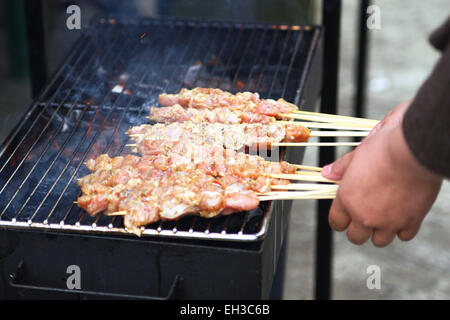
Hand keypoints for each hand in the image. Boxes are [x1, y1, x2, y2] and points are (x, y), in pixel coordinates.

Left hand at [322, 102, 442, 246]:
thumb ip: (341, 168)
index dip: (339, 221)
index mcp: (348, 198)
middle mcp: (365, 214)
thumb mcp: (356, 154)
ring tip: (384, 218)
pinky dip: (403, 228)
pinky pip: (404, 236)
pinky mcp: (410, 221)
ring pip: (379, 241)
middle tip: (364, 220)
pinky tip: (403, 216)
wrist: (413, 151)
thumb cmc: (385, 148)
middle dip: (358, 230)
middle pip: (355, 237)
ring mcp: (388, 221)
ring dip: (380, 232)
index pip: (336, 222)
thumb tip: (327, 173)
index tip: (344, 218)